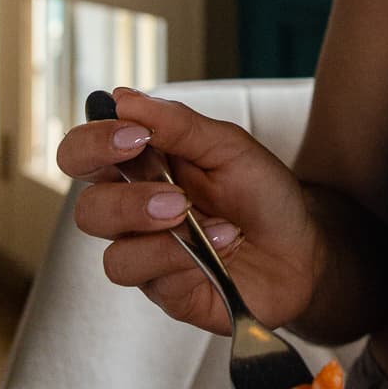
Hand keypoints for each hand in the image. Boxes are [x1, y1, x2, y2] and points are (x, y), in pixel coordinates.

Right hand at [56, 88, 320, 336]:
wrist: (302, 250)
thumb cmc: (264, 195)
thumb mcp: (230, 148)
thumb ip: (178, 125)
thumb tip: (122, 98)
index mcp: (142, 168)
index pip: (84, 154)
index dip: (93, 143)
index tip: (133, 136)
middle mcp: (134, 212)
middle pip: (86, 208)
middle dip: (125, 199)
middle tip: (174, 194)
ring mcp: (146, 253)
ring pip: (111, 249)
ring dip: (160, 232)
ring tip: (201, 220)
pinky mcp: (162, 290)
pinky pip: (147, 276)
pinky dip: (180, 256)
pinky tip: (219, 244)